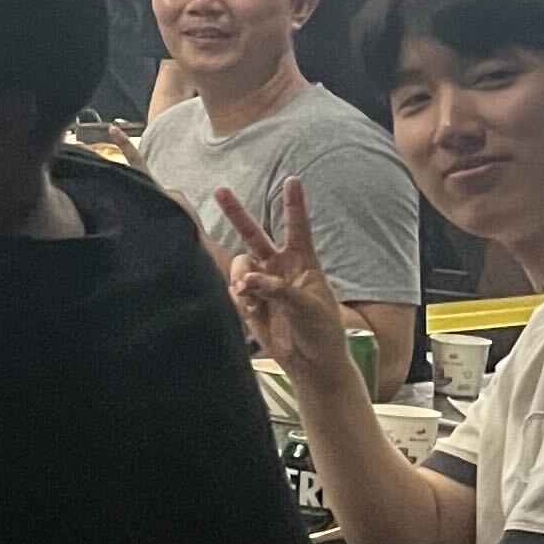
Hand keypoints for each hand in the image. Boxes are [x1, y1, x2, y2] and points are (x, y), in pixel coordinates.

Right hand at [214, 176, 359, 381]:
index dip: (294, 204)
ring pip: (240, 265)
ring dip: (242, 276)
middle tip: (220, 191)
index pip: (298, 228)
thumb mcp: (308, 306)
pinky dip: (240, 297)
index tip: (292, 180)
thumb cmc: (322, 331)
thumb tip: (247, 280)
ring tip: (248, 294)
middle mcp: (281, 268)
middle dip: (237, 213)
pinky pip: (235, 289)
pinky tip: (251, 309)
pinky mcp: (250, 302)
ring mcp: (263, 284)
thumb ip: (277, 289)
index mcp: (304, 263)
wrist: (311, 363)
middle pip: (255, 235)